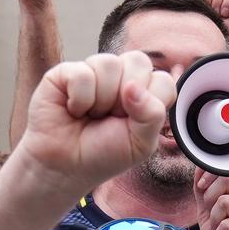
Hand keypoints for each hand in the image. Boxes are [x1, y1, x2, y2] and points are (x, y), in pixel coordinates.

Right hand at [18, 50, 173, 198]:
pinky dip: (80, 99)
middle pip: (139, 61)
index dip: (150, 104)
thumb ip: (152, 115)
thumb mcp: (140, 144)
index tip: (132, 123)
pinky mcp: (65, 72)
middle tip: (110, 118)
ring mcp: (93, 70)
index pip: (163, 80)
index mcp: (143, 90)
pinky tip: (73, 110)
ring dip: (101, 100)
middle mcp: (119, 75)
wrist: (66, 167)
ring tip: (91, 115)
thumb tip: (133, 86)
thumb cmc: (103, 153)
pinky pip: (82, 74)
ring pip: (109, 64)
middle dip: (126, 99)